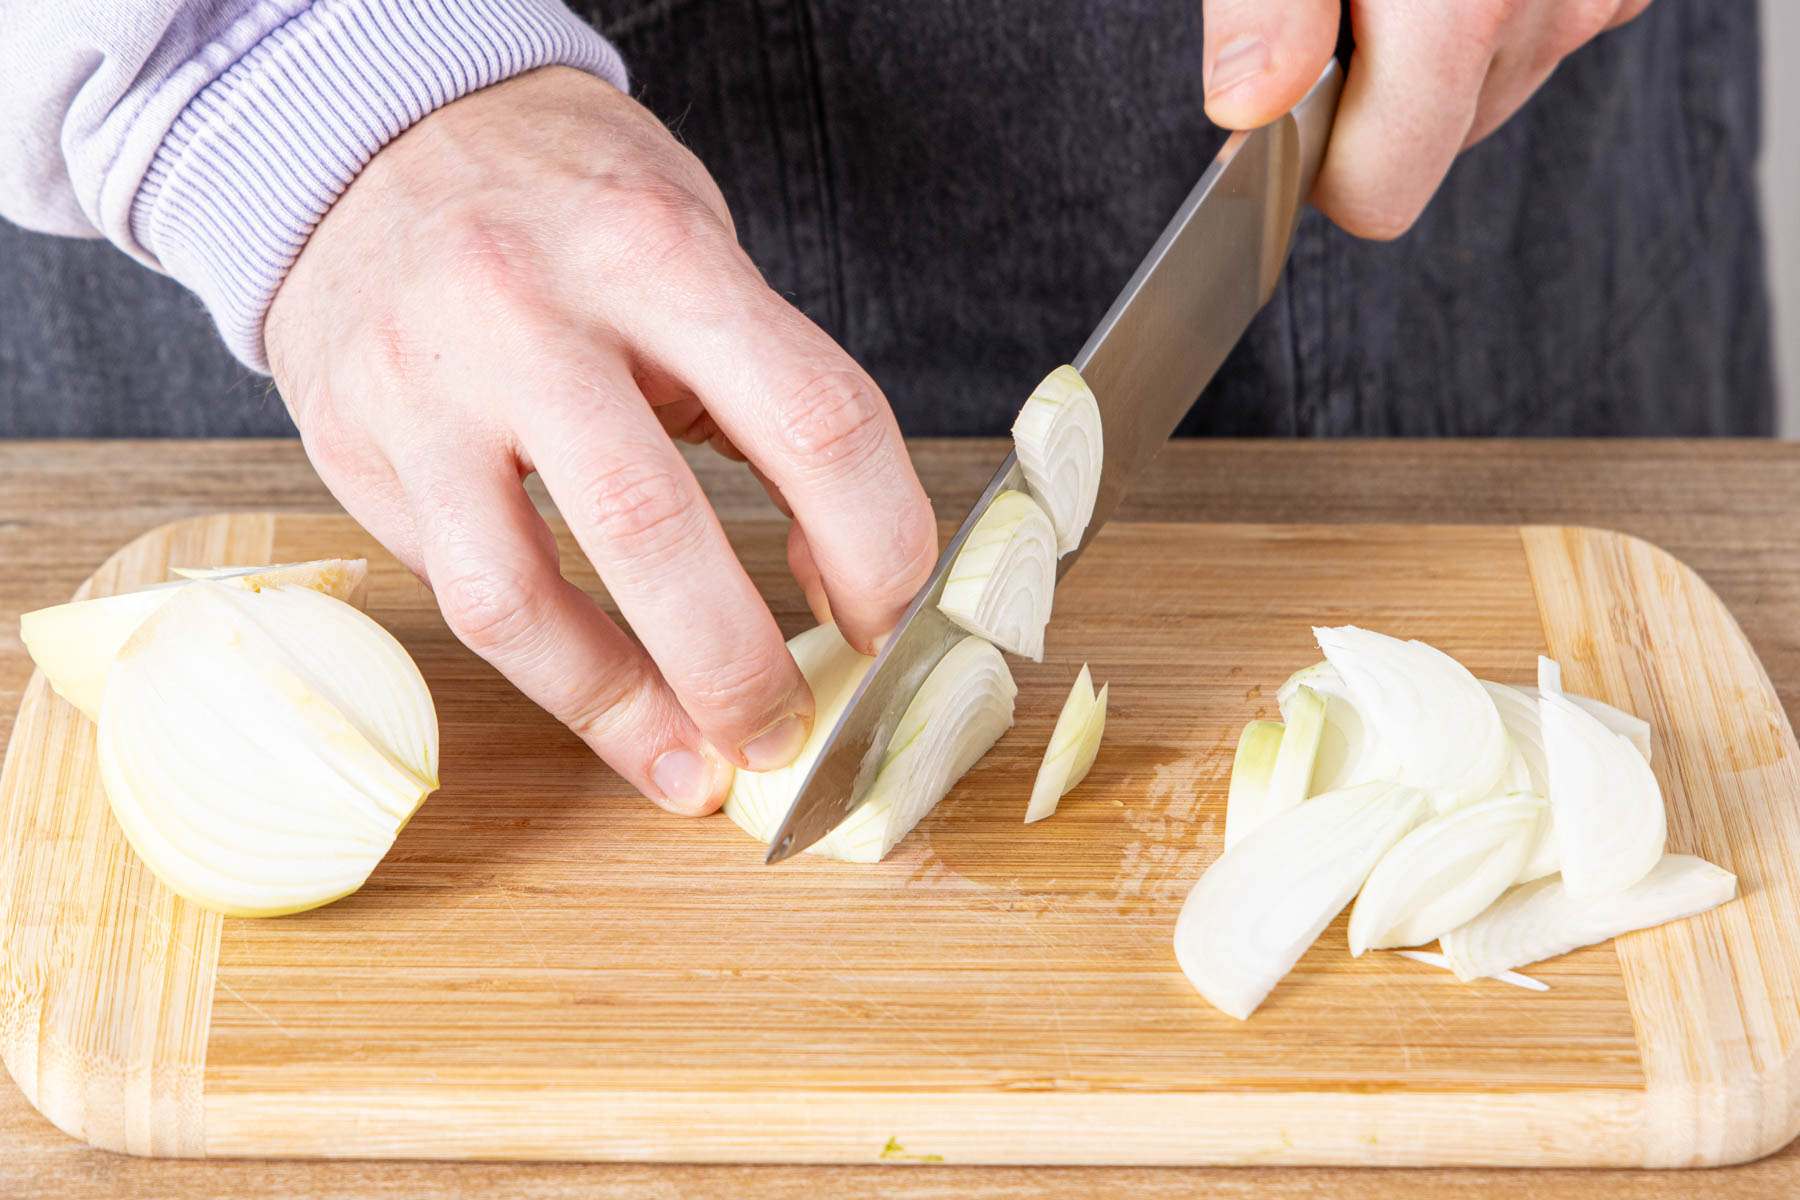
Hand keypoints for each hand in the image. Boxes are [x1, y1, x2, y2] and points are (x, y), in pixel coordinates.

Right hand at [266, 67, 936, 815]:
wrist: (374, 136)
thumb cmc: (566, 202)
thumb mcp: (693, 251)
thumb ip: (770, 401)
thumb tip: (843, 577)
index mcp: (655, 250)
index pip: (812, 418)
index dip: (879, 545)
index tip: (895, 619)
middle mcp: (529, 313)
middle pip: (657, 524)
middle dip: (743, 663)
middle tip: (797, 731)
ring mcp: (427, 388)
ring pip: (526, 593)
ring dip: (634, 705)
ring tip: (702, 765)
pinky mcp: (359, 451)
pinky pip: (463, 598)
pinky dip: (555, 677)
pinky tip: (617, 713)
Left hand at [1201, 0, 1654, 237]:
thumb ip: (1268, 10)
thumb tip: (1249, 108)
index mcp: (1461, 6)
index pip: (1376, 197)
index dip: (1314, 164)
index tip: (1289, 96)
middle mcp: (1552, 8)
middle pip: (1432, 151)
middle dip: (1378, 97)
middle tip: (1353, 1)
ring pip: (1485, 97)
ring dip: (1434, 50)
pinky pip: (1532, 40)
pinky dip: (1490, 12)